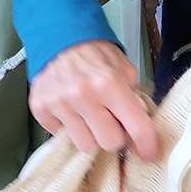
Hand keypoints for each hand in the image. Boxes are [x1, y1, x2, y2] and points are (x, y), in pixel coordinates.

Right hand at [28, 38, 159, 161]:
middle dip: (113, 135)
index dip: (146, 143)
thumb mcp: (124, 69)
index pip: (135, 125)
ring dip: (90, 135)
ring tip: (88, 116)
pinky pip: (60, 135)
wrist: (60, 37)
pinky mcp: (41, 108)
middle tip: (110, 122)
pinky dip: (67, 127)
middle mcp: (83, 94)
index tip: (149, 153)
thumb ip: (134, 97)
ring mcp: (59, 103)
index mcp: (110, 83)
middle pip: (109, 143)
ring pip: (85, 145)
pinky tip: (70, 110)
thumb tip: (141, 128)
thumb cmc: (95, 55)